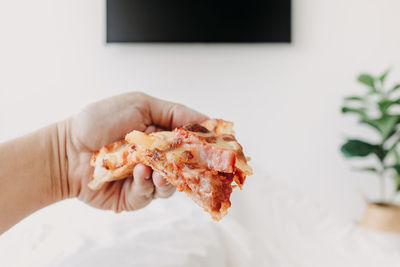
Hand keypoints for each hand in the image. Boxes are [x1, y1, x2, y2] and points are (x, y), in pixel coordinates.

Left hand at [64, 92, 207, 211]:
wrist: (67, 149)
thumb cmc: (99, 121)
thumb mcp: (140, 103)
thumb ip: (175, 112)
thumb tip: (208, 121)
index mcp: (163, 135)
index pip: (194, 142)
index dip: (208, 144)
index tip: (222, 145)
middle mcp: (159, 158)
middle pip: (188, 167)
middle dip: (193, 165)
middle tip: (195, 161)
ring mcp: (148, 179)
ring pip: (171, 185)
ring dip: (166, 175)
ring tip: (152, 165)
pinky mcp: (134, 197)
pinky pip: (149, 194)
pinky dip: (145, 183)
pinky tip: (136, 171)